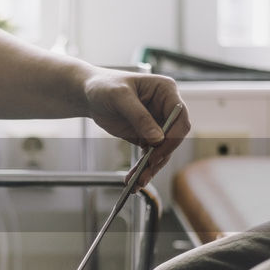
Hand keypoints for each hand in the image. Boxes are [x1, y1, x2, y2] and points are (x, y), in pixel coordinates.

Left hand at [84, 71, 189, 187]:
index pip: (180, 118)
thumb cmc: (104, 86)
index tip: (157, 153)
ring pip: (162, 151)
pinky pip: (150, 155)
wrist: (90, 94)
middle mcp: (166, 108)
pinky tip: (133, 179)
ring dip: (151, 168)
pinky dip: (142, 168)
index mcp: (166, 91)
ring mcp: (157, 123)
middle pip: (173, 138)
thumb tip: (158, 139)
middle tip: (145, 173)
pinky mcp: (147, 136)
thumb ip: (139, 117)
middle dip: (160, 158)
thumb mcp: (120, 97)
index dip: (172, 138)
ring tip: (136, 183)